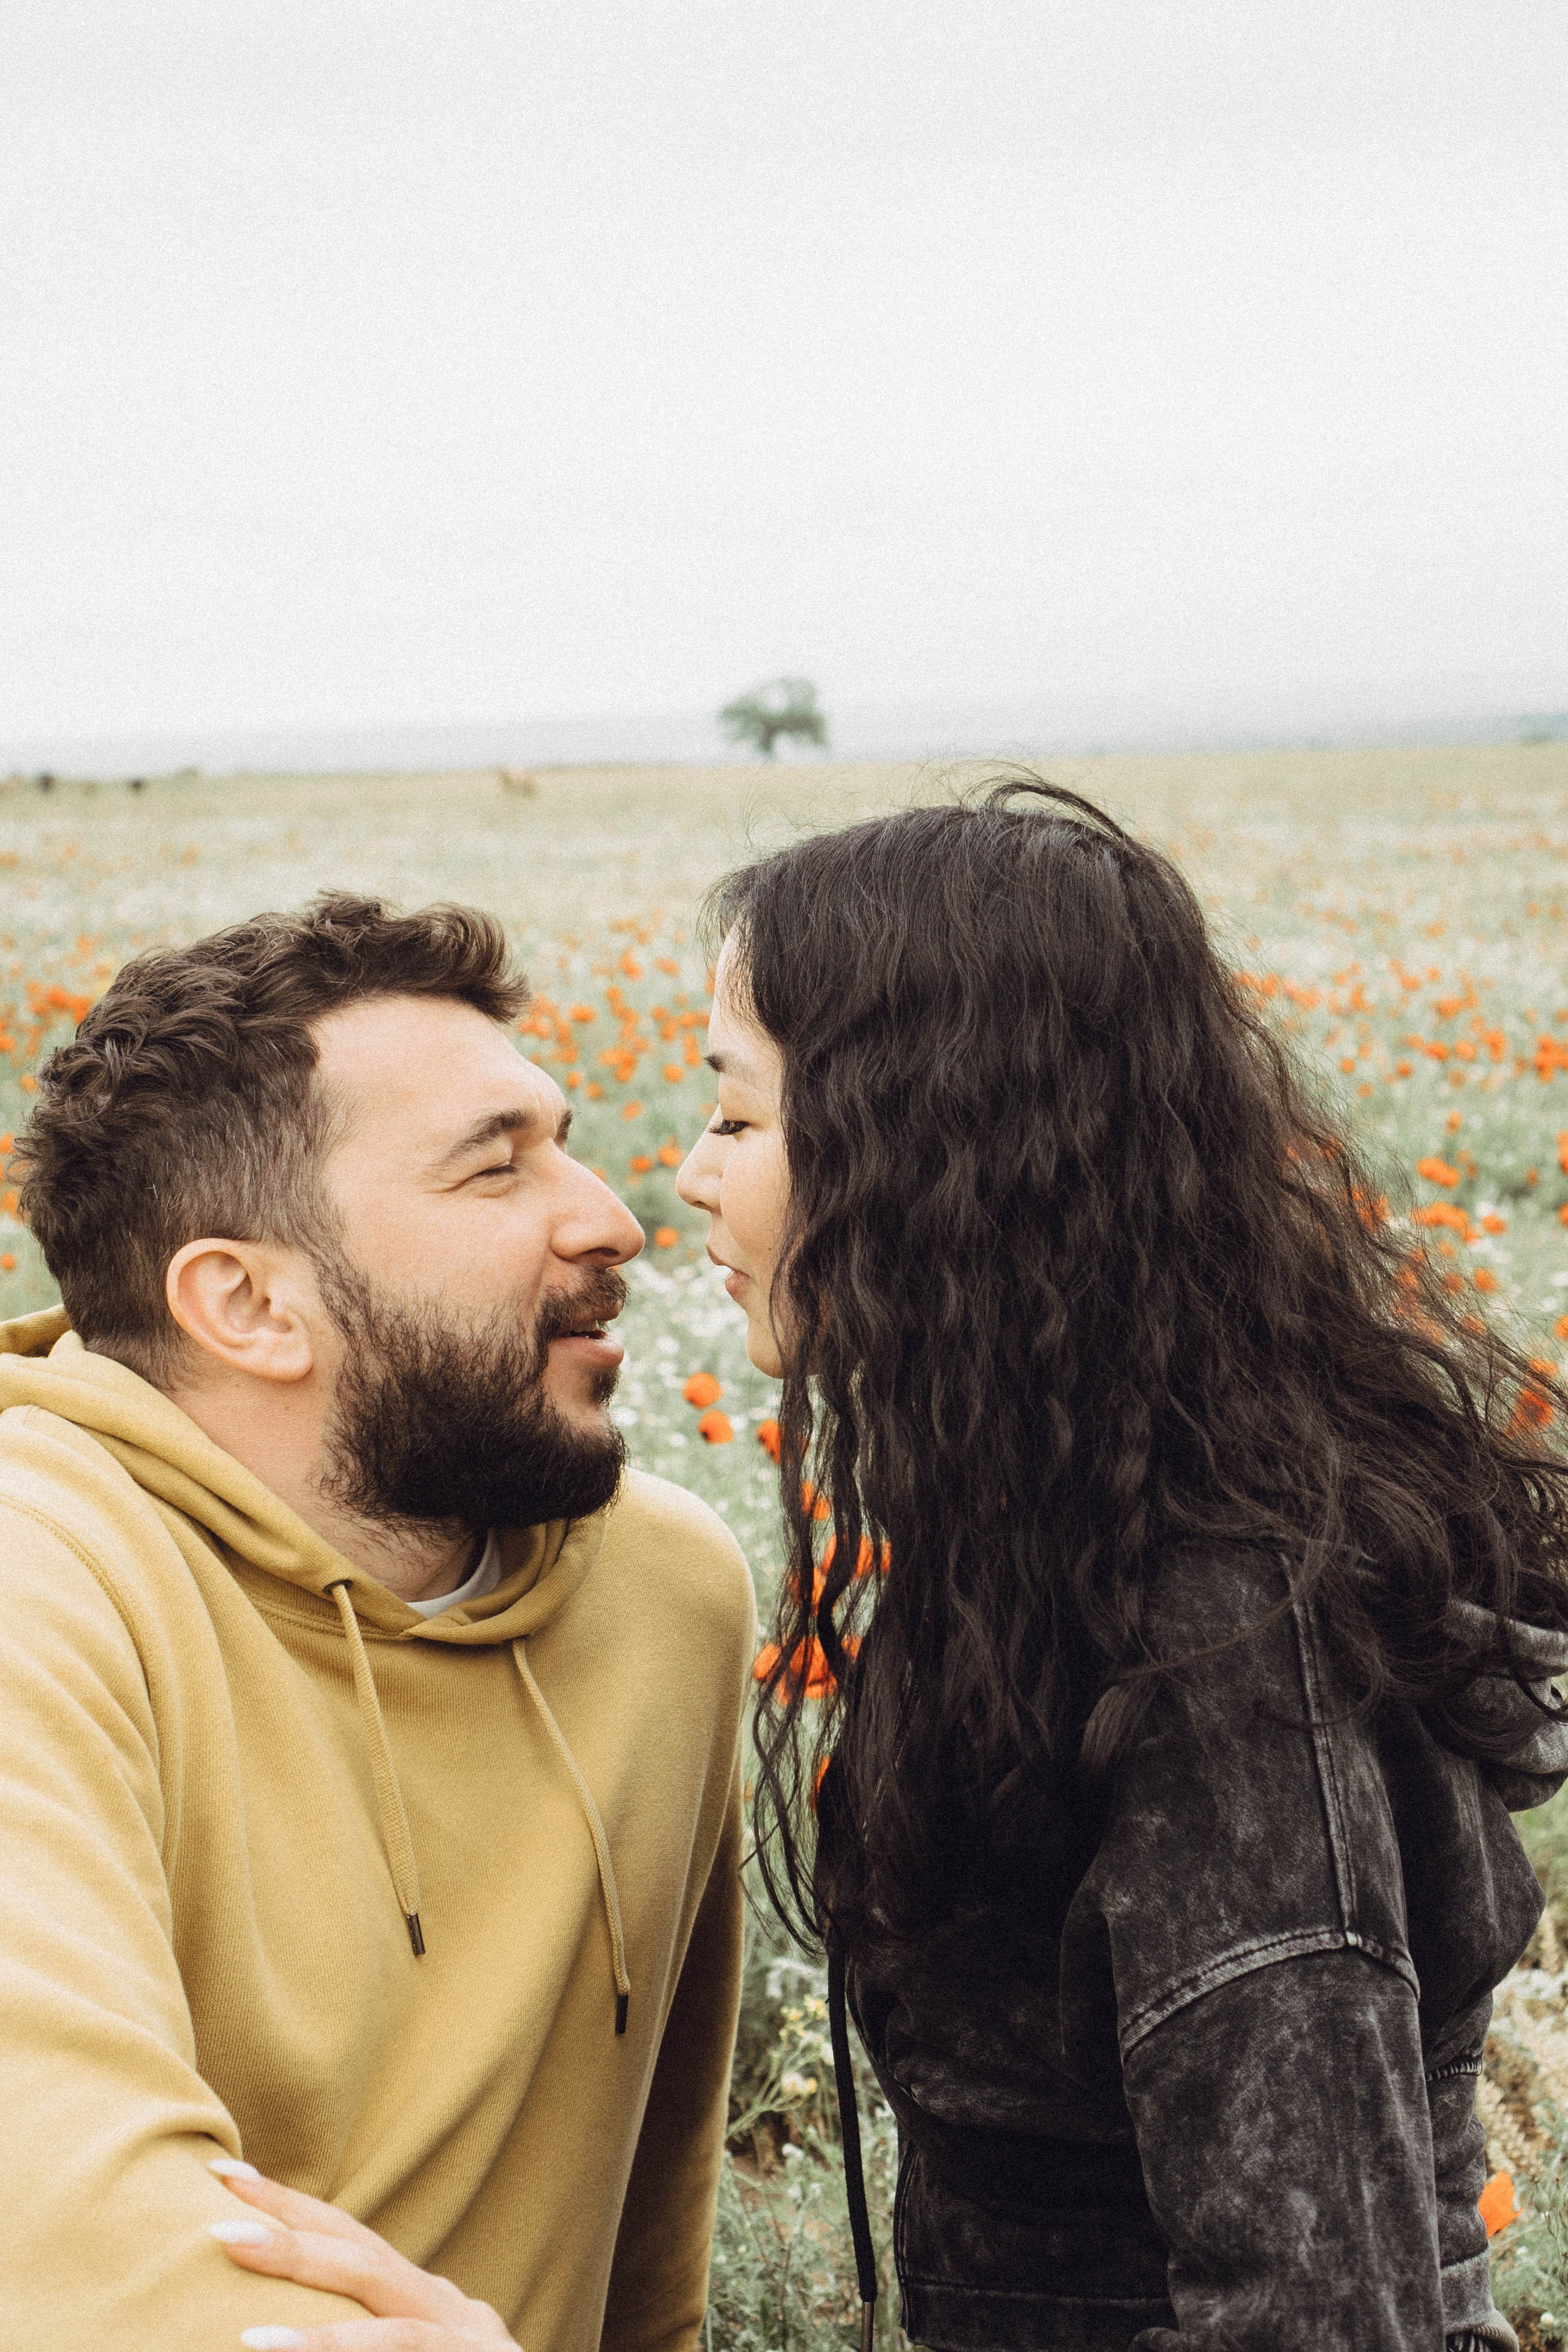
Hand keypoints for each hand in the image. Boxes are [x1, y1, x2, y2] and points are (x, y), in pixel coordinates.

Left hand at [207, 2160, 519, 2349]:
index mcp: (423, 2307)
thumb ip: (366, 2338)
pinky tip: (285, 2349)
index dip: (291, 2207)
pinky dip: (344, 2349)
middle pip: (360, 2251)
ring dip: (308, 2288)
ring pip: (382, 2298)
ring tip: (242, 2297)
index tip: (227, 2176)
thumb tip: (265, 2335)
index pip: (351, 2241)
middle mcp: (447, 2308)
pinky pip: (405, 2351)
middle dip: (288, 2229)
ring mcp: (465, 2336)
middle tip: (216, 2216)